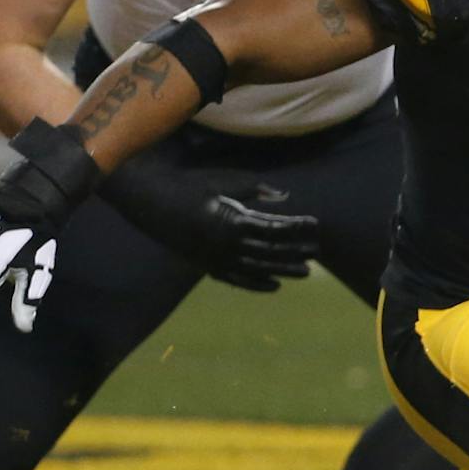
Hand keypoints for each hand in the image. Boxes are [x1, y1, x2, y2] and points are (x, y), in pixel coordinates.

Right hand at [103, 155, 319, 290]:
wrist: (151, 202)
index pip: (275, 228)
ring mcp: (216, 258)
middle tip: (317, 253)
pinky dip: (256, 284)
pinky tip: (275, 286)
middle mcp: (226, 244)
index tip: (316, 224)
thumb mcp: (224, 183)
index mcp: (232, 221)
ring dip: (283, 270)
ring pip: (258, 268)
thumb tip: (284, 195)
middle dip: (296, 251)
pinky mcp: (207, 265)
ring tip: (305, 272)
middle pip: (271, 251)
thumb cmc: (190, 186)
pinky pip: (236, 279)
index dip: (298, 227)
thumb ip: (254, 190)